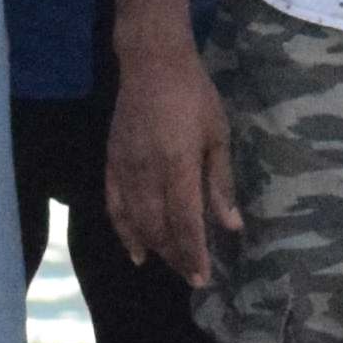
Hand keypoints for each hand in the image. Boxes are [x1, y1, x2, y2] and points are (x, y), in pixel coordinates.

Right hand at [107, 42, 241, 288]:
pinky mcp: (111, 164)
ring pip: (137, 222)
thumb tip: (231, 226)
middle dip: (176, 256)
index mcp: (178, 164)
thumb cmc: (195, 96)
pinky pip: (114, 207)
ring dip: (155, 248)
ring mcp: (125, 169)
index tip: (202, 278)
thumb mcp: (218, 136)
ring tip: (172, 265)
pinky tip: (136, 252)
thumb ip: (221, 184)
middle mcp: (147, 172)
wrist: (151, 64)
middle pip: (159, 228)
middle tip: (192, 276)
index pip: (184, 222)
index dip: (193, 254)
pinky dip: (124, 233)